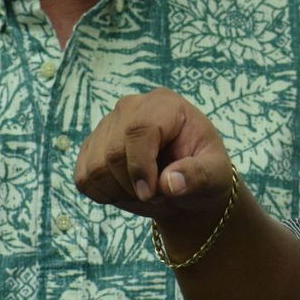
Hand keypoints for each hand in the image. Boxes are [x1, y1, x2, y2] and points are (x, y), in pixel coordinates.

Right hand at [75, 89, 234, 223]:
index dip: (140, 167)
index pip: (139, 129)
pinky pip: (83, 178)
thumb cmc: (205, 171)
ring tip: (144, 192)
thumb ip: (199, 175)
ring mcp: (107, 125)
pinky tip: (126, 191)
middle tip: (157, 195)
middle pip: (113, 153)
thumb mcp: (216, 174)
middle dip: (133, 185)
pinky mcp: (91, 146)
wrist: (186, 182)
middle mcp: (131, 107)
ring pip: (95, 168)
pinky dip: (103, 194)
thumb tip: (169, 183)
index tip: (151, 194)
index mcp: (165, 104)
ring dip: (119, 192)